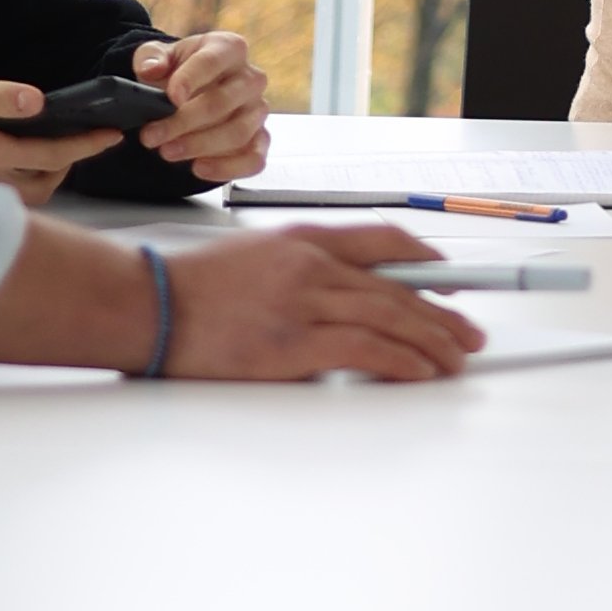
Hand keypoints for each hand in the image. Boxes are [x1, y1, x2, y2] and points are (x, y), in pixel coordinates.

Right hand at [0, 74, 116, 207]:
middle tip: (83, 140)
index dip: (87, 146)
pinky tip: (9, 158)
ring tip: (51, 149)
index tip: (113, 135)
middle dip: (70, 165)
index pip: (52, 156)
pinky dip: (16, 181)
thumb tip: (36, 101)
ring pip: (22, 196)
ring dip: (44, 176)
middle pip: (45, 184)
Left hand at [129, 32, 270, 180]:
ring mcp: (258, 110)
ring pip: (238, 132)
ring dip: (199, 146)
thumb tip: (150, 69)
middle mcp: (250, 78)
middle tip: (151, 135)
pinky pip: (254, 158)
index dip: (190, 79)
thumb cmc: (177, 71)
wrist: (190, 91)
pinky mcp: (260, 139)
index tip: (170, 98)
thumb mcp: (157, 56)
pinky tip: (199, 168)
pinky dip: (228, 167)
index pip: (213, 61)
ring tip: (167, 152)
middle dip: (183, 122)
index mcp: (228, 48)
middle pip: (223, 102)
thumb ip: (150, 58)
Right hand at [161, 223, 484, 380]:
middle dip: (441, 314)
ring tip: (455, 359)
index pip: (383, 239)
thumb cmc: (188, 289)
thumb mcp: (255, 257)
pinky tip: (420, 371)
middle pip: (397, 287)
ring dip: (432, 342)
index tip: (447, 278)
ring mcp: (303, 303)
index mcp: (303, 240)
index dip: (425, 261)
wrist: (143, 304)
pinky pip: (364, 349)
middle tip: (468, 333)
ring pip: (390, 318)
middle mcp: (311, 266)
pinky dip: (401, 360)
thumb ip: (301, 270)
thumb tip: (341, 297)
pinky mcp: (291, 345)